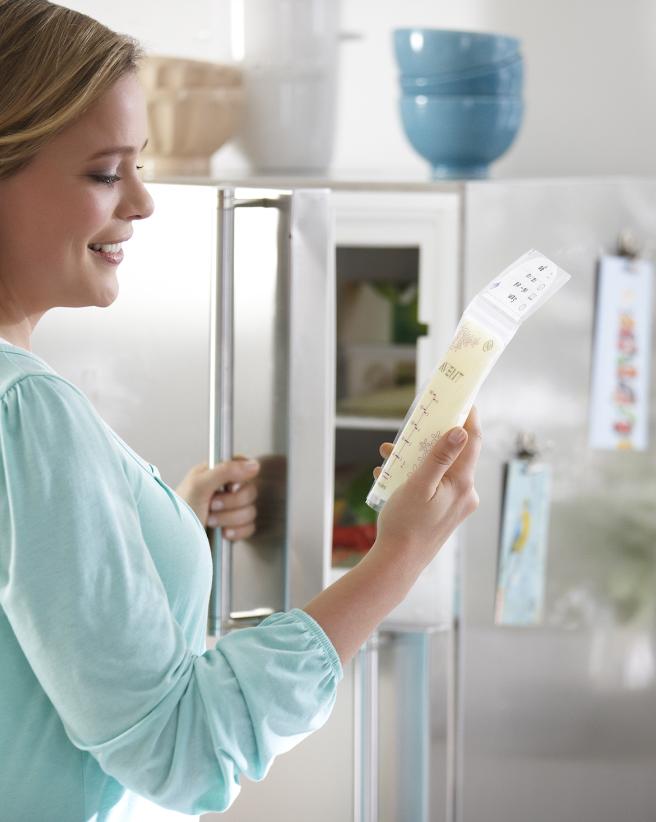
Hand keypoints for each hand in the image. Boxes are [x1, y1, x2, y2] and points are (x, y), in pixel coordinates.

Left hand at [175, 457, 259, 539]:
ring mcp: (230, 510)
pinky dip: (237, 532)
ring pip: (250, 510)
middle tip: (212, 506)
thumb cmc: (178, 514)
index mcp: (214, 473)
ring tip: (211, 521)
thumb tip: (253, 465)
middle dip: (232, 503)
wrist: (174, 546)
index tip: (231, 487)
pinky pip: (249, 527)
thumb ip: (225, 470)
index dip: (242, 477)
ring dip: (230, 518)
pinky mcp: (234, 528)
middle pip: (250, 491)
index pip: (242, 465)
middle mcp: (224, 490)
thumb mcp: (198, 486)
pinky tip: (221, 533)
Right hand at [371, 406, 481, 579]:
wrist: (398, 564)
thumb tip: (461, 431)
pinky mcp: (445, 513)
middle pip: (455, 454)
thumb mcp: (419, 484)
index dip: (469, 418)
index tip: (464, 399)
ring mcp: (456, 505)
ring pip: (441, 469)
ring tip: (390, 455)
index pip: (472, 441)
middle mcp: (465, 494)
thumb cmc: (405, 524)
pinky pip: (435, 485)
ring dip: (418, 458)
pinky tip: (390, 476)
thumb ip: (440, 457)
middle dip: (432, 438)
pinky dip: (416, 476)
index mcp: (462, 484)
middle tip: (416, 425)